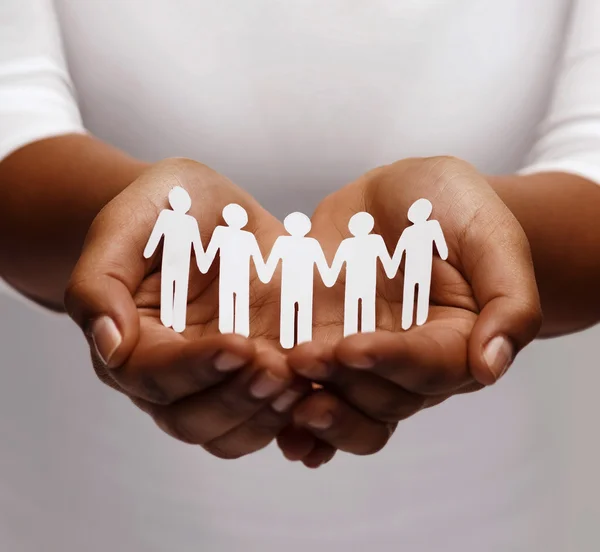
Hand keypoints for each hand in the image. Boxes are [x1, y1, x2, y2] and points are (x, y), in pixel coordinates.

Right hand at [65, 158, 306, 458]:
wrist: (209, 210)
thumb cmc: (164, 210)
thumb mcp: (127, 224)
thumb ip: (101, 282)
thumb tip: (108, 346)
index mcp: (133, 342)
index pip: (154, 376)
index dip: (196, 369)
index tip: (239, 345)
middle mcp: (171, 374)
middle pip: (192, 419)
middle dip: (236, 399)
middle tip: (276, 368)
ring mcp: (216, 380)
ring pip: (232, 433)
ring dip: (266, 415)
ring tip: (301, 379)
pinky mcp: (256, 373)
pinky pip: (270, 418)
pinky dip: (293, 416)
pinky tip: (318, 388)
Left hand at [279, 156, 541, 465]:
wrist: (396, 197)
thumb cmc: (448, 205)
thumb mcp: (488, 233)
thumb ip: (507, 298)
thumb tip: (491, 368)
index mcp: (457, 340)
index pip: (430, 367)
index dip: (392, 362)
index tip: (353, 347)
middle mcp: (411, 363)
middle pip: (384, 399)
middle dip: (343, 383)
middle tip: (302, 359)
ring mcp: (366, 360)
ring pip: (348, 408)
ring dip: (317, 413)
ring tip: (281, 396)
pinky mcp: (328, 348)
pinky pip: (316, 392)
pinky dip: (295, 415)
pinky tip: (276, 425)